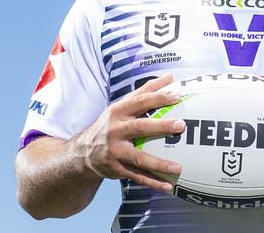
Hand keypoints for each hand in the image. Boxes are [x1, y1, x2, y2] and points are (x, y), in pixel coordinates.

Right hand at [74, 74, 185, 192]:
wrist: (83, 153)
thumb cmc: (110, 124)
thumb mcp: (122, 105)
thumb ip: (144, 91)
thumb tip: (169, 78)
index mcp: (118, 112)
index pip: (140, 101)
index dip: (158, 98)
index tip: (177, 97)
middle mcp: (116, 131)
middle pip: (140, 127)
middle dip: (160, 126)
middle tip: (181, 126)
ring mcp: (116, 151)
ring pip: (139, 158)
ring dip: (159, 163)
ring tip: (178, 167)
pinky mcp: (117, 169)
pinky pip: (137, 176)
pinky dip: (153, 182)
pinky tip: (169, 185)